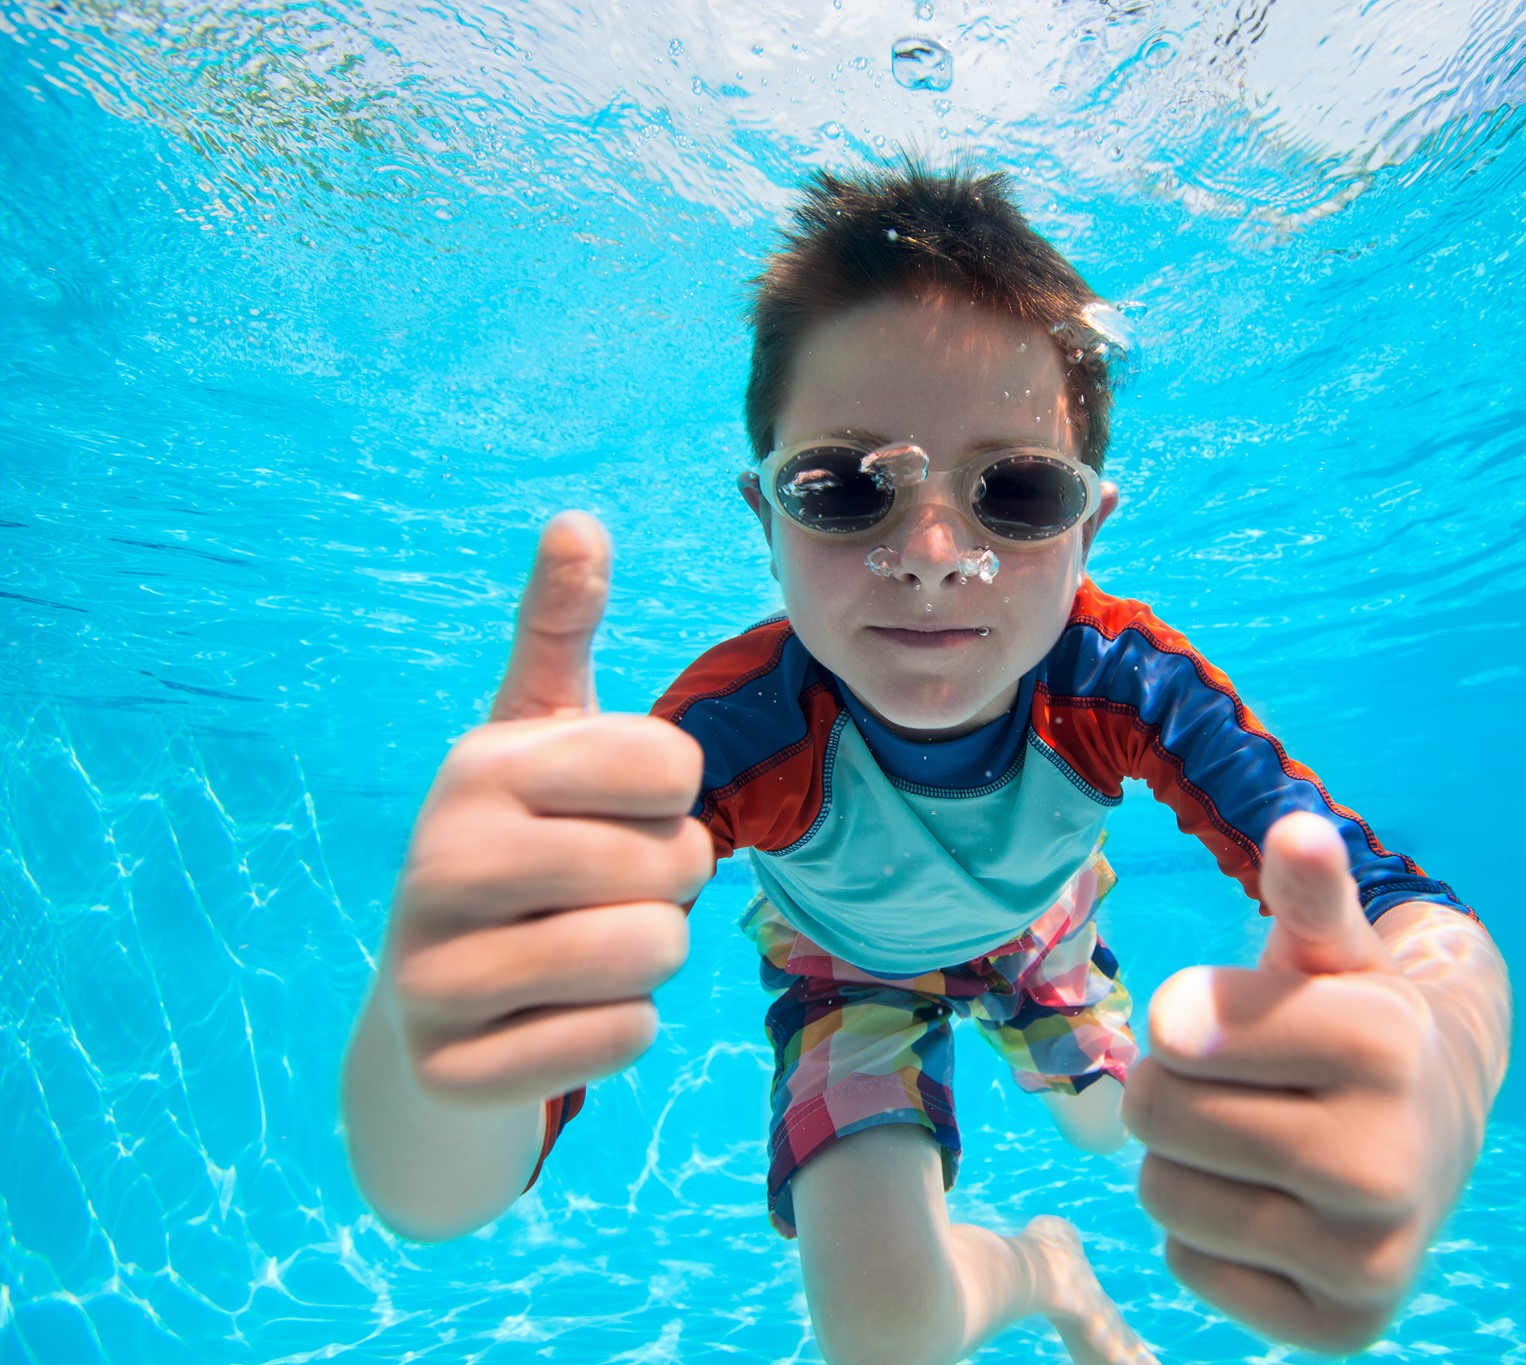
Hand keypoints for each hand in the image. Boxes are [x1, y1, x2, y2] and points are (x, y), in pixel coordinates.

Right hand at [380, 511, 711, 1111]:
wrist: (430, 1013)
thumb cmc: (519, 850)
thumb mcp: (535, 738)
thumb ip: (560, 632)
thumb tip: (577, 519)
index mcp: (480, 766)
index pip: (675, 766)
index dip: (672, 799)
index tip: (613, 812)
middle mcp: (440, 860)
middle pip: (677, 866)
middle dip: (669, 887)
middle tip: (602, 893)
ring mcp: (434, 972)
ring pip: (654, 955)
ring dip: (649, 961)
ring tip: (583, 949)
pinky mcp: (452, 1068)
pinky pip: (623, 1040)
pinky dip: (618, 1033)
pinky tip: (557, 1016)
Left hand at [1124, 812, 1484, 1352]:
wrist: (1438, 1129)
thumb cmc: (1355, 1024)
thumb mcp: (1334, 951)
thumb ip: (1308, 894)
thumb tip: (1297, 831)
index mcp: (1385, 1045)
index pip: (1176, 1031)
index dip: (1183, 1018)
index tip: (1225, 1019)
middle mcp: (1389, 1161)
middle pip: (1156, 1114)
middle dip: (1174, 1089)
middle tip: (1237, 1085)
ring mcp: (1371, 1256)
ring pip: (1162, 1196)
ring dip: (1183, 1162)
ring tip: (1250, 1142)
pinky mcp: (1343, 1325)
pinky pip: (1188, 1266)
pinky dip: (1207, 1235)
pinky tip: (1270, 1205)